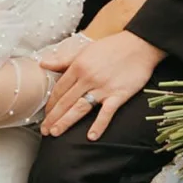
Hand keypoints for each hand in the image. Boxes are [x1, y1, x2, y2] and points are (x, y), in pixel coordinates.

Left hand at [38, 29, 164, 139]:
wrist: (140, 45)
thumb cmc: (112, 47)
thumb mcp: (85, 50)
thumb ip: (63, 60)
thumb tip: (42, 64)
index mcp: (78, 66)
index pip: (59, 89)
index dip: (50, 104)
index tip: (44, 115)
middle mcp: (87, 78)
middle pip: (65, 101)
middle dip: (53, 117)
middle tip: (44, 131)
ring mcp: (103, 87)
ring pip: (80, 108)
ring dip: (66, 121)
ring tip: (55, 133)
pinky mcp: (119, 94)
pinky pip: (106, 112)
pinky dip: (99, 125)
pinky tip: (91, 137)